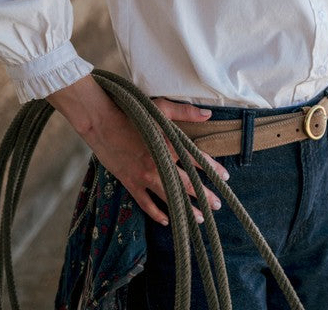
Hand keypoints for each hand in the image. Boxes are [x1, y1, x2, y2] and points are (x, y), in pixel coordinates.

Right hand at [47, 75, 228, 225]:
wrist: (102, 122)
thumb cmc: (131, 112)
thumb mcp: (160, 107)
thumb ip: (185, 112)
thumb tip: (208, 115)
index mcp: (168, 144)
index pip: (195, 159)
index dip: (212, 169)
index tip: (225, 177)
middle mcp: (159, 163)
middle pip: (186, 183)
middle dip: (204, 196)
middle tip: (217, 205)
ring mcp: (144, 176)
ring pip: (169, 197)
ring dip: (186, 209)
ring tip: (199, 218)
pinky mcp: (130, 183)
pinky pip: (145, 203)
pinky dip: (156, 213)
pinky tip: (167, 220)